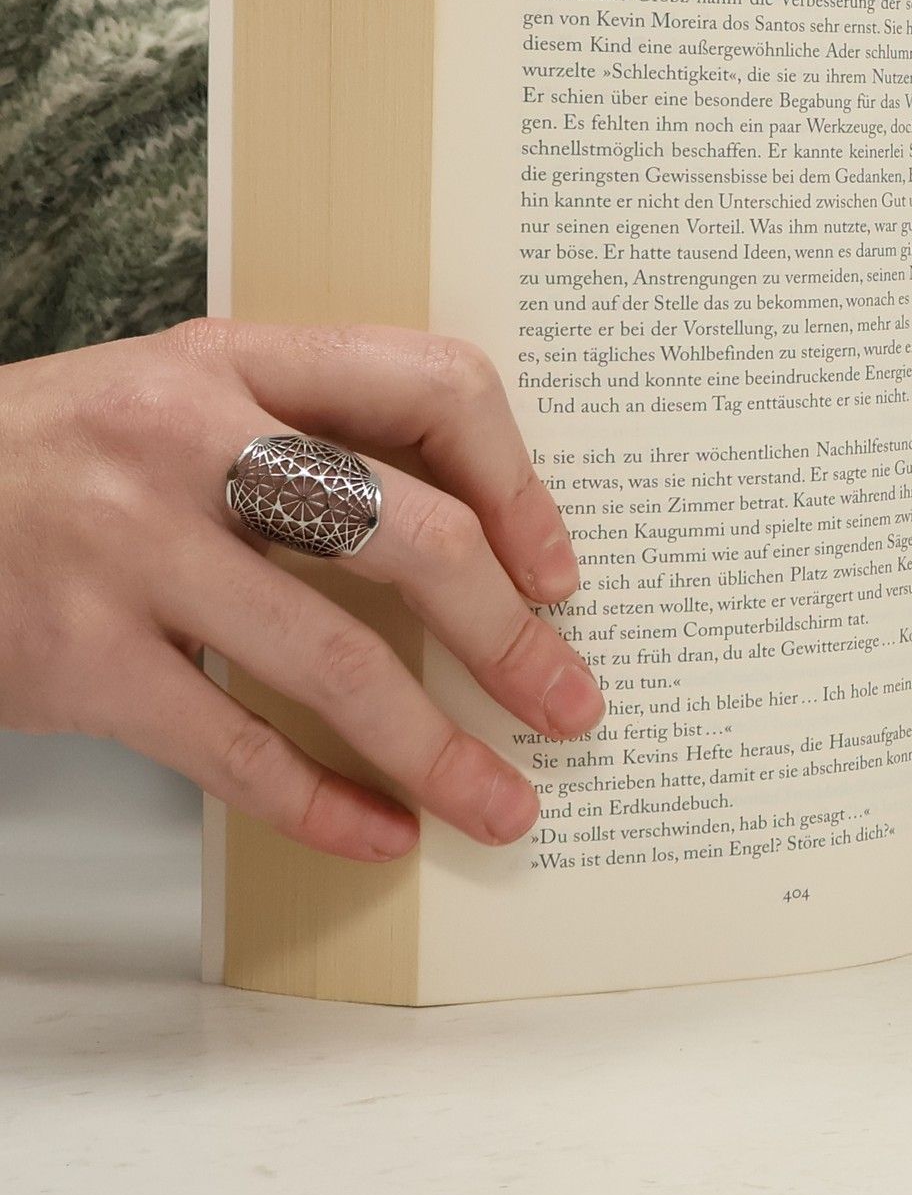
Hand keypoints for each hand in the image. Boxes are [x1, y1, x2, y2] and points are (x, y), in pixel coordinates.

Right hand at [0, 318, 602, 859]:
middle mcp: (189, 440)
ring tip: (505, 803)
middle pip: (410, 535)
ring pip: (336, 661)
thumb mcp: (181, 397)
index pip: (430, 387)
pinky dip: (322, 804)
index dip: (521, 485)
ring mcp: (128, 550)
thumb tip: (480, 543)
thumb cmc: (58, 458)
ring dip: (440, 749)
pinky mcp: (77, 659)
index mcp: (236, 359)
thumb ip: (309, 437)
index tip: (557, 572)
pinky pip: (233, 749)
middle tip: (569, 703)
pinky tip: (380, 835)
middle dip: (510, 636)